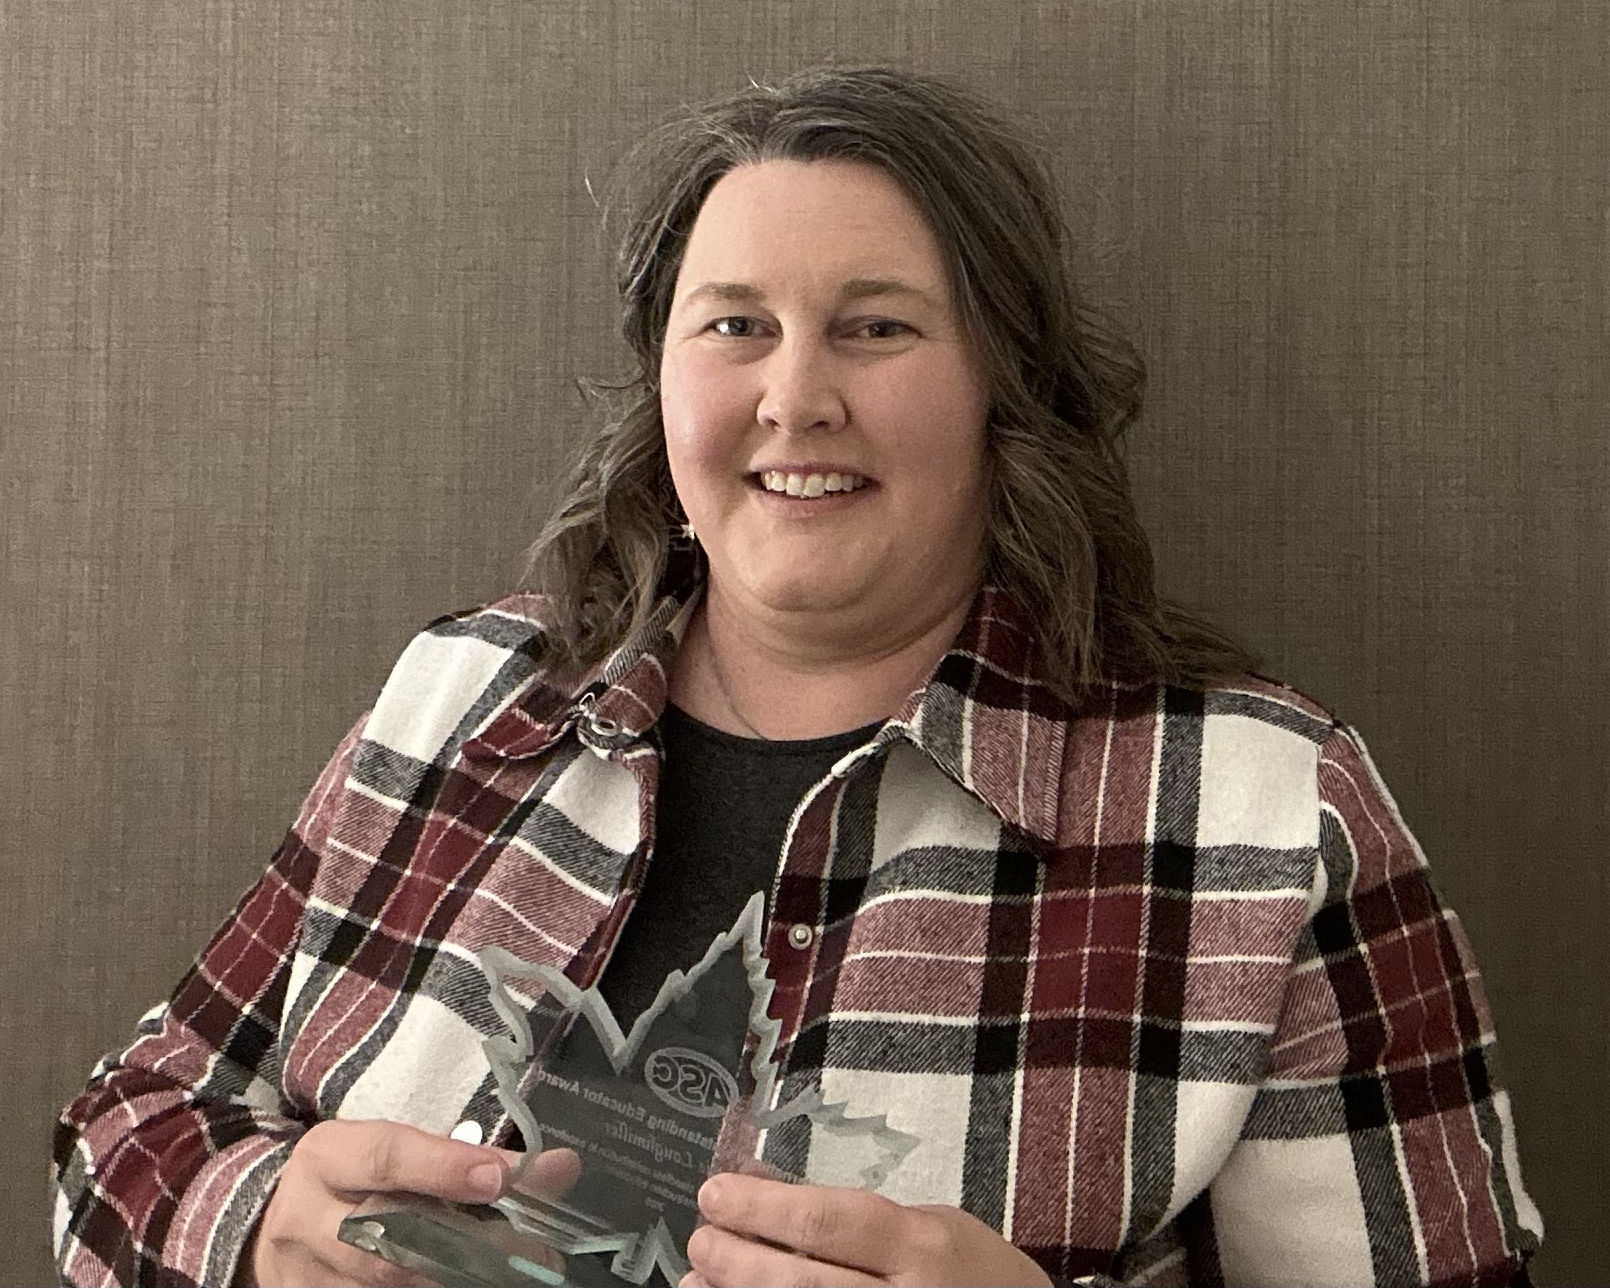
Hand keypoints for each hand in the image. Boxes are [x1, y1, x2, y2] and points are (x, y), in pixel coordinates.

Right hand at [242, 1119, 578, 1286]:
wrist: (280, 1229)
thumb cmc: (351, 1180)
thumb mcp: (390, 1150)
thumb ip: (462, 1157)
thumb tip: (558, 1168)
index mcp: (329, 1156)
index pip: (387, 1157)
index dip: (445, 1168)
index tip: (502, 1177)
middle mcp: (310, 1216)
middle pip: (387, 1231)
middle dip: (465, 1238)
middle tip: (532, 1244)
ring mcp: (310, 1272)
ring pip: (387, 1279)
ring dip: (457, 1275)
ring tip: (513, 1269)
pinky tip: (471, 1280)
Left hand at [682, 1174, 1052, 1287]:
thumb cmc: (975, 1276)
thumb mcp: (930, 1224)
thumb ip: (855, 1218)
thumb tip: (769, 1196)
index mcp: (919, 1248)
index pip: (823, 1222)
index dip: (759, 1209)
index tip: (715, 1194)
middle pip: (798, 1283)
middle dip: (735, 1259)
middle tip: (700, 1238)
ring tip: (697, 1280)